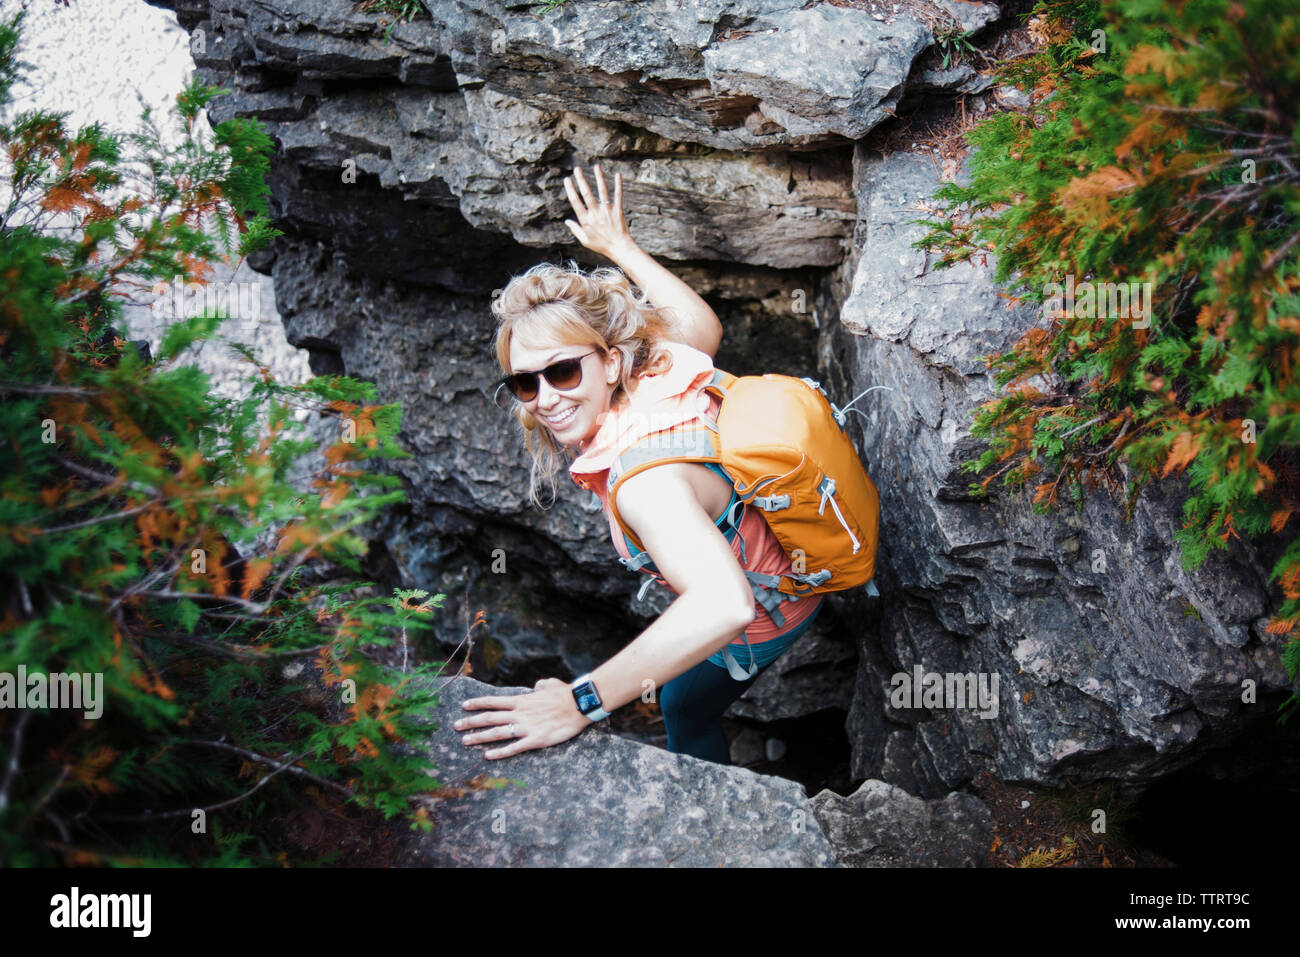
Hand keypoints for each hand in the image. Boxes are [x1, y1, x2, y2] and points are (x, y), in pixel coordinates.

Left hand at [454, 677, 590, 759]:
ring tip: (465, 741)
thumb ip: (540, 685)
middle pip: (489, 717)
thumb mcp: (550, 684)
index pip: (493, 701)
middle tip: (455, 727)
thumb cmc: (565, 693)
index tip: (464, 706)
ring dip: (479, 737)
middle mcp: (519, 714)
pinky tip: (488, 756)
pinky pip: (513, 748)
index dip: (477, 703)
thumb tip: (536, 686)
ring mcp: (526, 727)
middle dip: (471, 722)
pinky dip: (499, 752)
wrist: (579, 705)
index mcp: (521, 700)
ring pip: (497, 733)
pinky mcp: (535, 740)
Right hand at [562, 163, 635, 260]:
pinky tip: (618, 174)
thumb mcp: (585, 240)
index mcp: (586, 220)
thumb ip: (576, 229)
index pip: (576, 202)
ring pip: (602, 191)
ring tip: (596, 166)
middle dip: (581, 180)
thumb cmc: (601, 245)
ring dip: (599, 178)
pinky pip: (618, 195)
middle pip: (587, 194)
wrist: (619, 248)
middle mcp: (595, 213)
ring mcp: (607, 211)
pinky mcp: (617, 210)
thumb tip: (567, 221)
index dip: (571, 190)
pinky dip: (618, 185)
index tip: (567, 180)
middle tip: (577, 168)